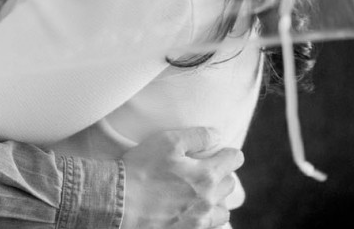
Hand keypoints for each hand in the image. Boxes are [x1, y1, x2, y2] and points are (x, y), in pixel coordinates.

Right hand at [120, 128, 244, 228]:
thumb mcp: (167, 142)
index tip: (222, 151)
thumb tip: (217, 135)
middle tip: (207, 169)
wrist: (119, 203)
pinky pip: (208, 226)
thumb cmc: (141, 169)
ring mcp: (198, 221)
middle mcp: (208, 200)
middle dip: (222, 174)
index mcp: (206, 175)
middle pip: (230, 184)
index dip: (229, 152)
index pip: (234, 160)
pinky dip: (205, 218)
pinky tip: (193, 211)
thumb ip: (197, 136)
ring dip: (218, 200)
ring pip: (223, 211)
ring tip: (203, 194)